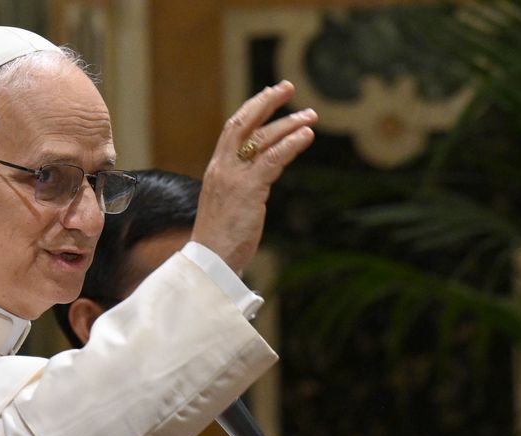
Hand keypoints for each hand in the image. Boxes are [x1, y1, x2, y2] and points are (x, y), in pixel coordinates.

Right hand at [192, 80, 316, 272]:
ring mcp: (234, 178)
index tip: (269, 95)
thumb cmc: (220, 241)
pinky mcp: (248, 190)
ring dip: (289, 124)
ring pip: (262, 139)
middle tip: (288, 87)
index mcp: (216, 170)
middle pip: (243, 123)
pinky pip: (272, 159)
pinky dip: (290, 144)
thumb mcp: (227, 206)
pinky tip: (306, 136)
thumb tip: (258, 181)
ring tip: (311, 116)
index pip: (233, 129)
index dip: (252, 109)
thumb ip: (240, 188)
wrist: (210, 262)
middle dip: (266, 102)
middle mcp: (222, 168)